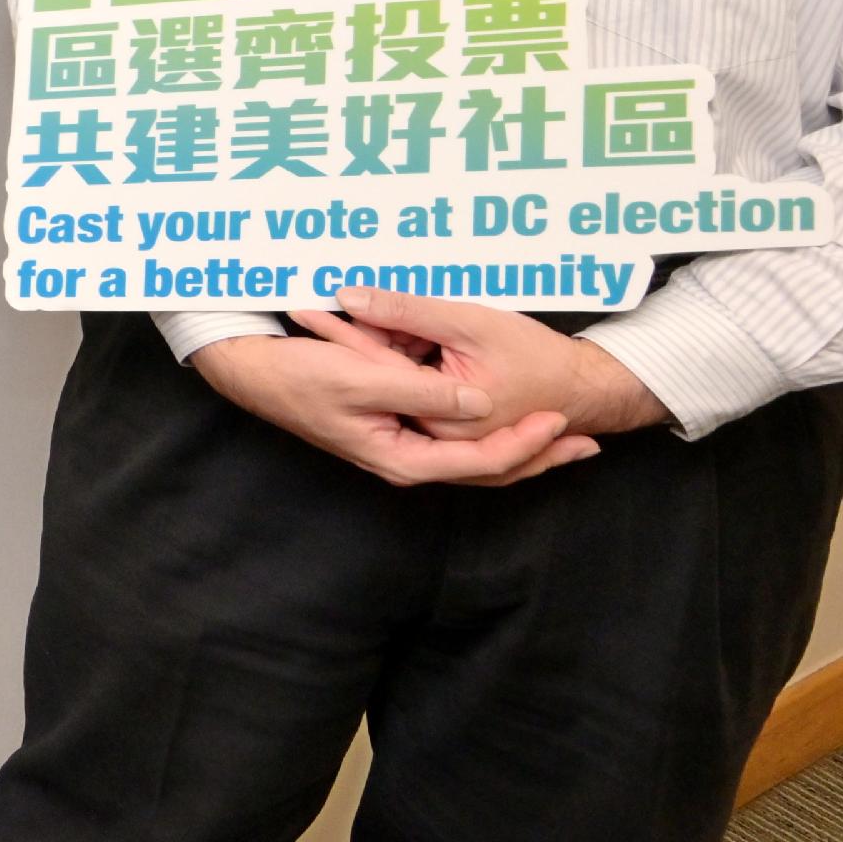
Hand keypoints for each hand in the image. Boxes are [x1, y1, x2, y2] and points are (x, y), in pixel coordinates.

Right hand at [192, 327, 591, 485]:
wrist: (254, 372)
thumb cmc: (300, 375)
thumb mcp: (364, 377)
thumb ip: (425, 393)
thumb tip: (480, 407)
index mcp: (400, 457)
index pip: (480, 462)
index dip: (526, 444)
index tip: (560, 421)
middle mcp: (405, 460)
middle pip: (486, 469)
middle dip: (538, 456)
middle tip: (588, 444)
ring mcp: (401, 446)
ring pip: (475, 456)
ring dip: (520, 445)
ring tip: (563, 435)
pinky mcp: (397, 427)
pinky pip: (456, 437)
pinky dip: (490, 430)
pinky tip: (511, 418)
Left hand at [328, 286, 669, 443]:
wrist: (592, 388)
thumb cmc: (540, 358)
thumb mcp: (470, 326)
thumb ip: (409, 317)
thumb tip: (351, 298)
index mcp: (440, 422)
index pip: (376, 369)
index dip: (340, 337)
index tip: (304, 313)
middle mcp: (437, 439)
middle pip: (382, 382)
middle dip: (347, 345)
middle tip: (305, 313)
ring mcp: (446, 439)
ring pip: (399, 388)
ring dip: (370, 349)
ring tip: (329, 316)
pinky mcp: (454, 428)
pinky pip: (418, 393)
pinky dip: (400, 362)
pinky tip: (382, 332)